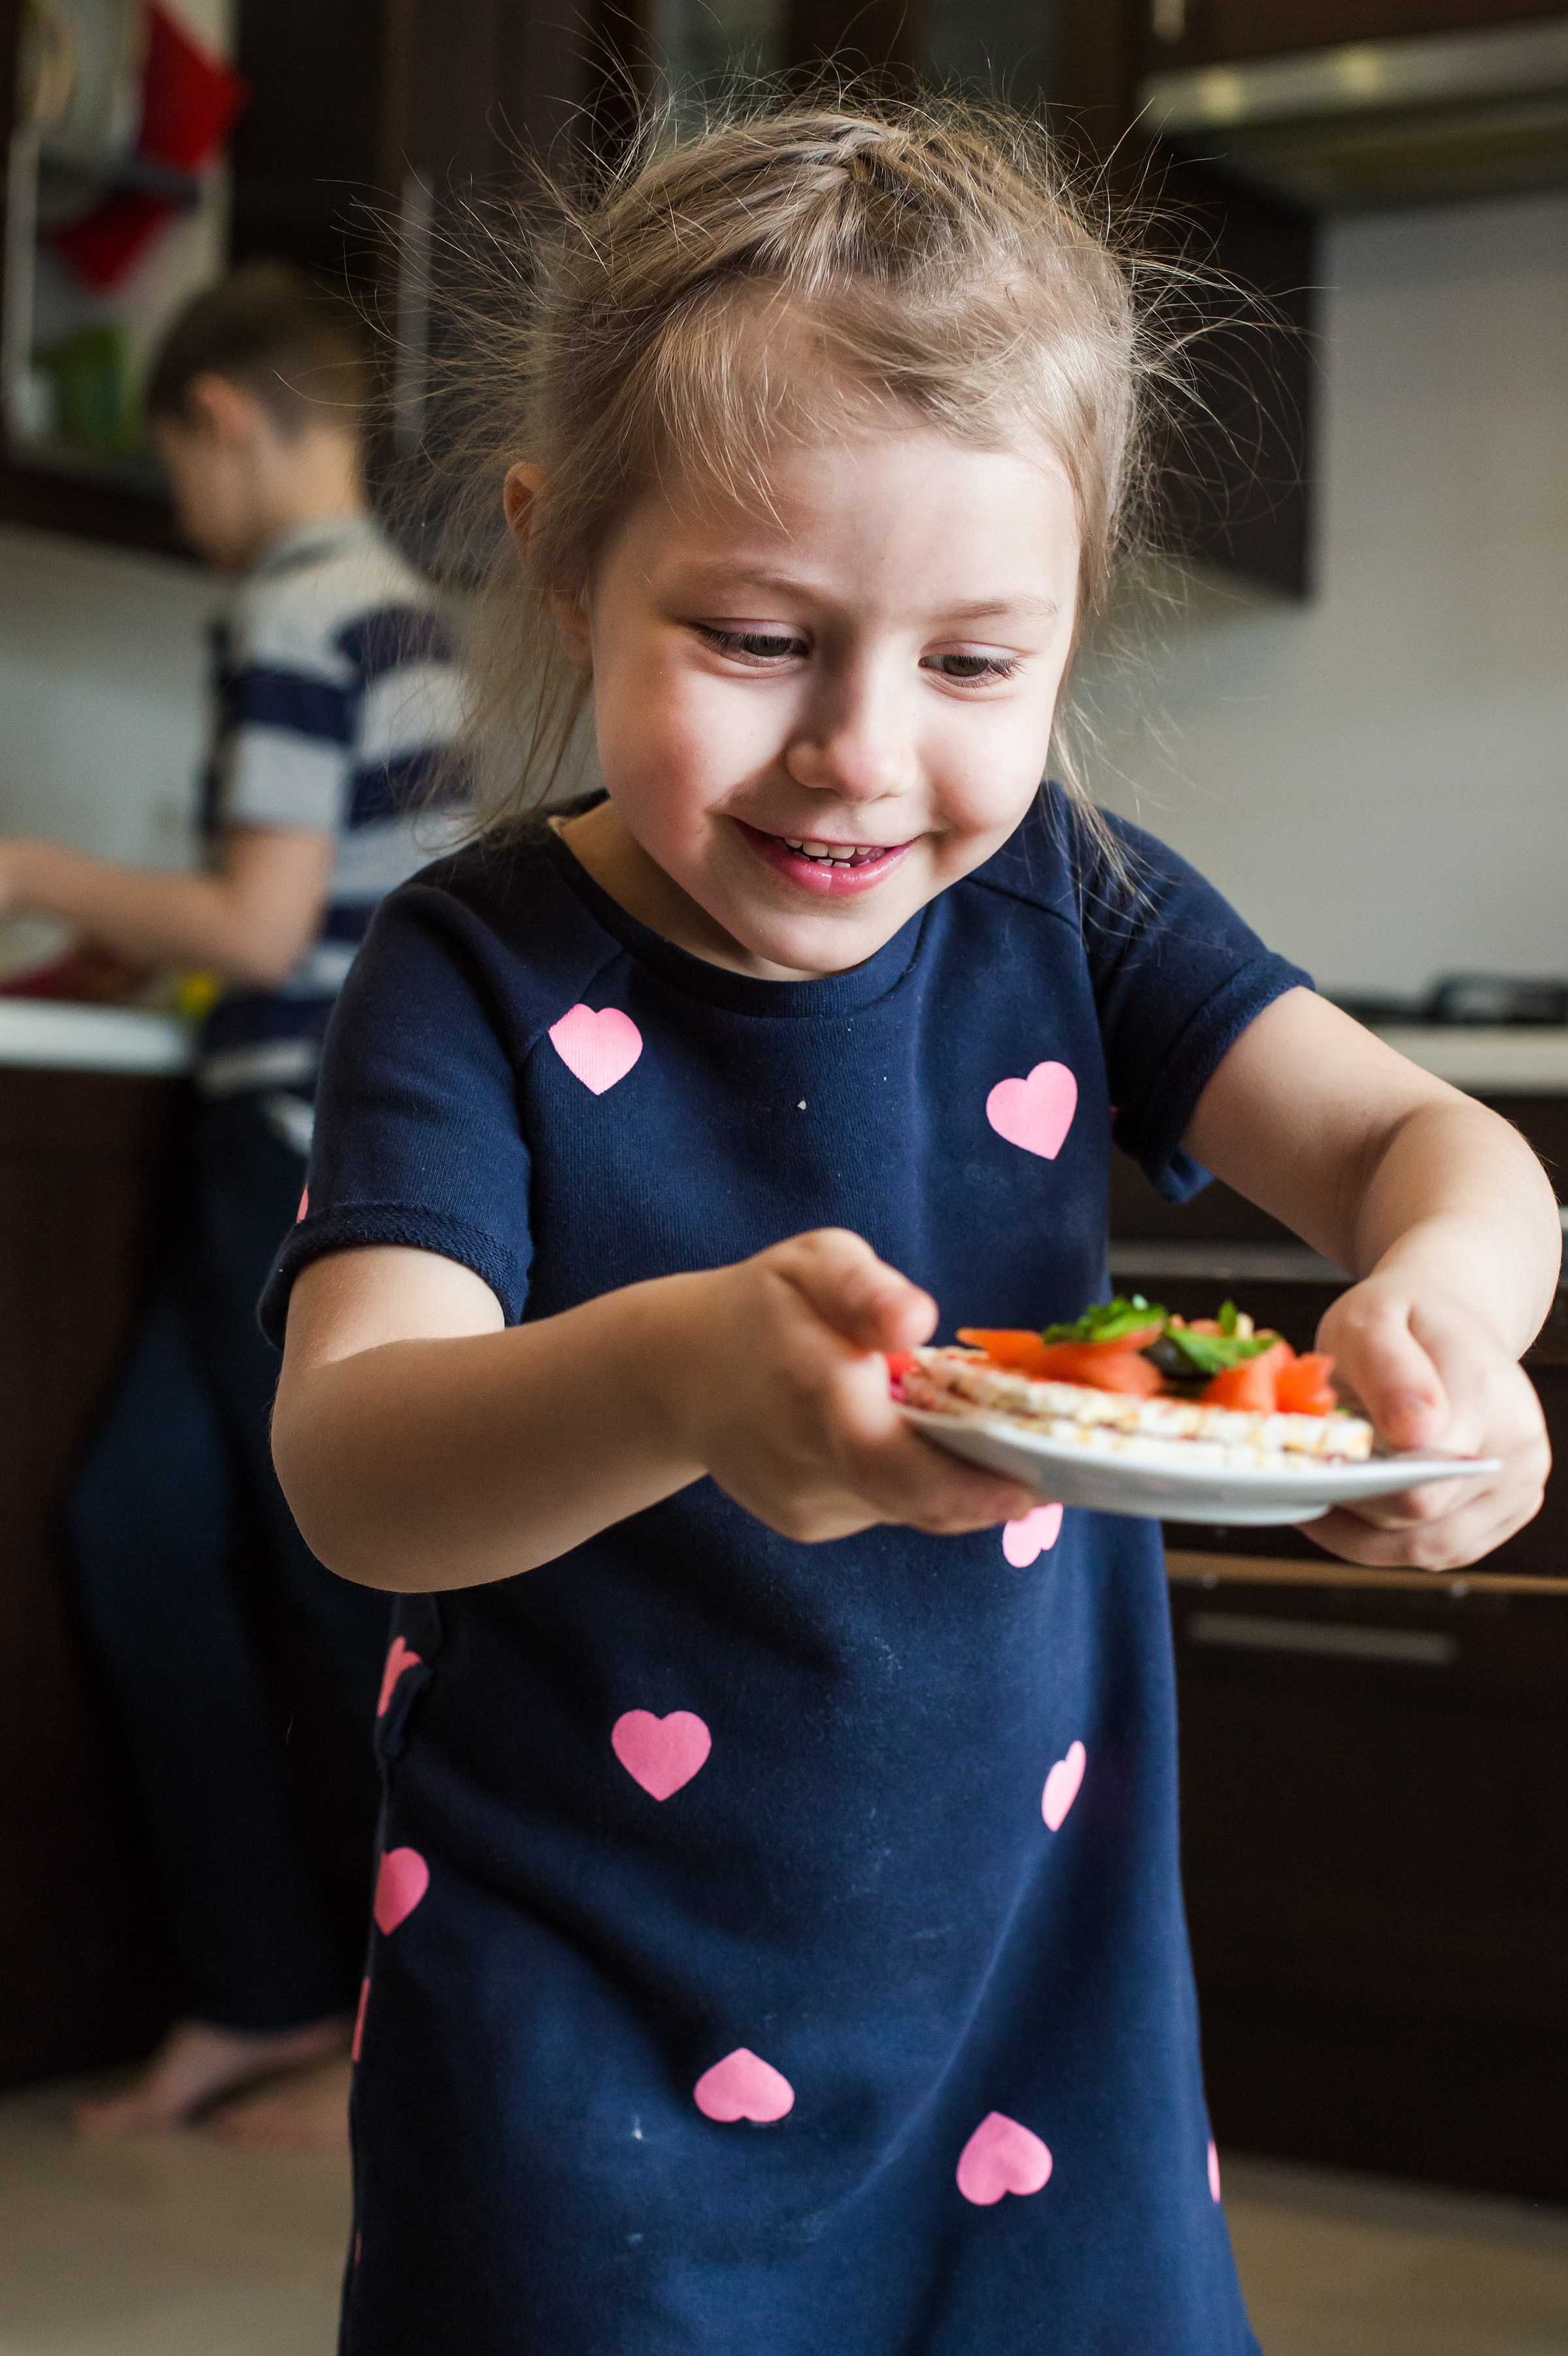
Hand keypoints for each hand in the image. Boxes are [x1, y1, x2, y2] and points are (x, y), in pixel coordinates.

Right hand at [667, 1228, 1037, 1542]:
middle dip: (985, 1487)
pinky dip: (911, 1479)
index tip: (1030, 1490)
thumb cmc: (762, 1306)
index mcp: (813, 1397)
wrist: (673, 1371)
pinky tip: (905, 1438)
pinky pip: (883, 1506)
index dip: (967, 1489)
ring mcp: (804, 1504)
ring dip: (950, 1476)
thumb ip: (865, 1287)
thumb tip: (916, 1321)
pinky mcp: (807, 1522)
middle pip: (917, 1500)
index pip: (893, 1467)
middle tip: (1044, 1465)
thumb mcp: (813, 1264)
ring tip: (983, 1435)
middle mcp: (807, 1466)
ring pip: (906, 1506)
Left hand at [1305, 1274, 1549, 1568]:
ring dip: (1362, 1537)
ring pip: (1429, 1549)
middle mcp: (1518, 1448)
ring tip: (1314, 1500)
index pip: (1418, 1479)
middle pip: (1422, 1520)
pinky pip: (1440, 1550)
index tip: (1305, 1470)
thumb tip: (1415, 1433)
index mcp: (1486, 1396)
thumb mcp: (1373, 1319)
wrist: (1450, 1319)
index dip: (1354, 1486)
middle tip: (1294, 1485)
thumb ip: (1387, 1368)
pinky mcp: (1507, 1510)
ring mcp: (1519, 1486)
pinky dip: (1387, 1541)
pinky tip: (1351, 1508)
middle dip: (1351, 1508)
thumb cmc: (1400, 1318)